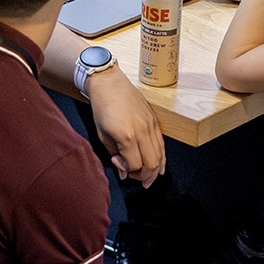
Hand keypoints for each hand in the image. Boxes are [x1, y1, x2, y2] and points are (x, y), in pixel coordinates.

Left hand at [86, 67, 165, 186]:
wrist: (109, 84)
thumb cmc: (102, 108)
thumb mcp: (102, 135)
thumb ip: (115, 156)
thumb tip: (124, 173)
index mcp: (127, 136)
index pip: (135, 165)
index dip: (128, 171)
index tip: (118, 163)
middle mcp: (142, 132)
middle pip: (151, 164)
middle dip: (145, 176)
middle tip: (137, 180)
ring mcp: (151, 125)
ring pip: (160, 155)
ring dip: (155, 170)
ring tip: (149, 179)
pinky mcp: (155, 121)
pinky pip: (162, 144)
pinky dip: (162, 157)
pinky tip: (160, 167)